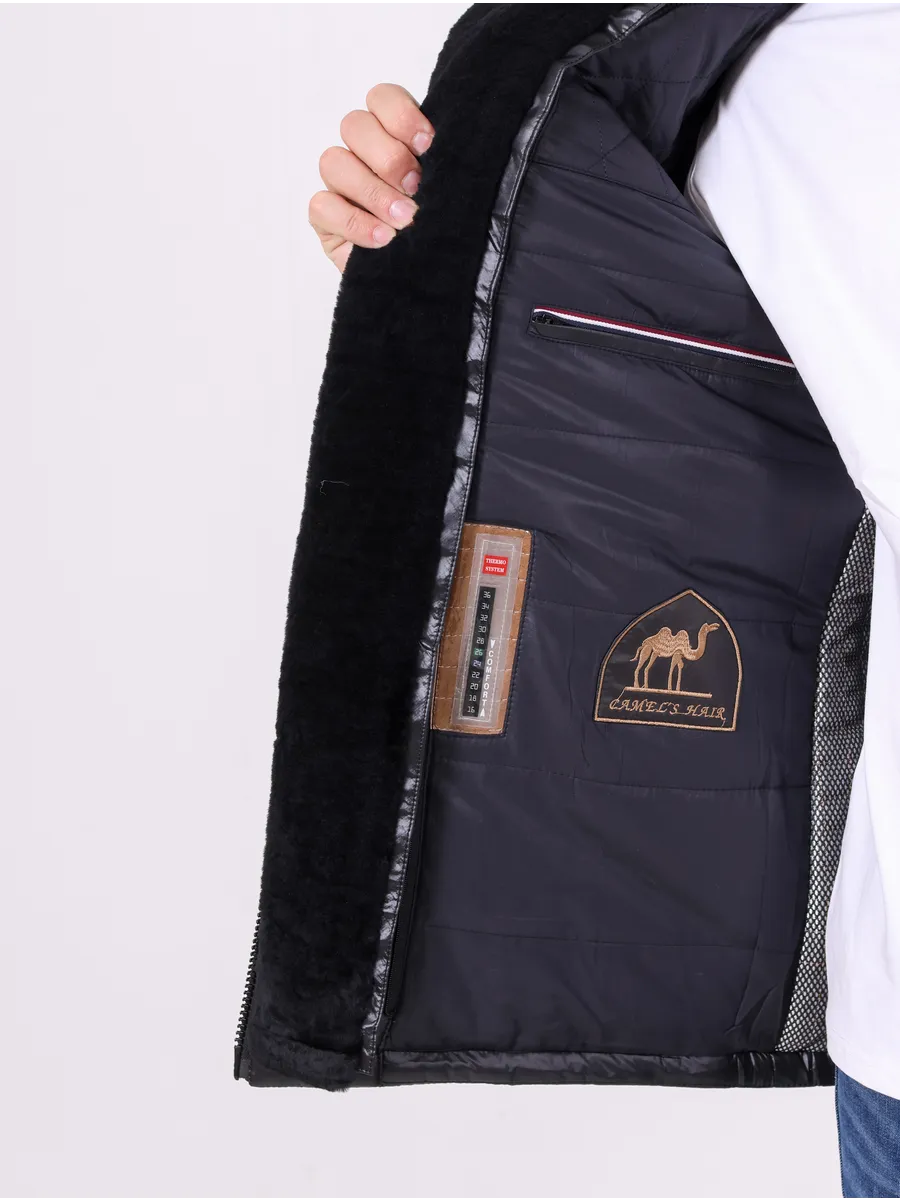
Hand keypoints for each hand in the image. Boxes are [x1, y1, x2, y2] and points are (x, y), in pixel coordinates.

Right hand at [310, 83, 434, 272]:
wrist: (428, 280)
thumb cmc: (441, 230)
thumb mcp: (449, 193)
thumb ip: (442, 166)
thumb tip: (439, 152)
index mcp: (393, 135)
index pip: (381, 99)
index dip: (400, 115)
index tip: (428, 146)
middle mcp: (362, 153)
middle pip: (354, 125)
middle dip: (388, 157)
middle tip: (416, 188)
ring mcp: (340, 184)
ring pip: (333, 161)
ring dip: (372, 191)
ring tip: (403, 220)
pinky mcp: (325, 218)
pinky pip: (322, 206)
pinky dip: (354, 222)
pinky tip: (383, 239)